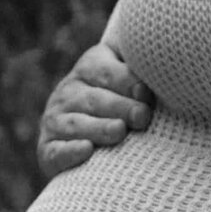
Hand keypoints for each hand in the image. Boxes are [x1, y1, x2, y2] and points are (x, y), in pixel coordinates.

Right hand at [38, 44, 154, 179]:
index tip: (146, 94)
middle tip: (142, 117)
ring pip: (76, 124)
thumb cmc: (121, 100)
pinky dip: (69, 152)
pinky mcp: (48, 149)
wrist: (80, 133)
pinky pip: (56, 151)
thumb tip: (163, 59)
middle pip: (94, 99)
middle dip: (120, 108)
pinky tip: (87, 150)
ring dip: (98, 128)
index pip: (106, 72)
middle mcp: (67, 93)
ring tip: (119, 132)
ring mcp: (55, 121)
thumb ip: (141, 66)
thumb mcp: (128, 75)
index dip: (127, 82)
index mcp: (88, 69)